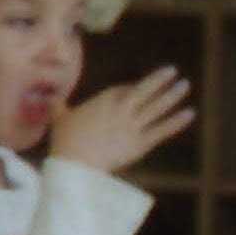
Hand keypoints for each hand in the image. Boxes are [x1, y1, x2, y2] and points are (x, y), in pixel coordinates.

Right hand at [47, 68, 195, 178]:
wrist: (76, 164)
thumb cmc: (65, 141)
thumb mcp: (59, 119)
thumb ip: (57, 107)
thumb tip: (46, 98)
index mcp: (102, 101)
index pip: (122, 90)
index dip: (130, 88)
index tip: (137, 88)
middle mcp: (121, 110)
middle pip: (144, 92)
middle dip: (159, 80)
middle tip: (173, 70)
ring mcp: (133, 126)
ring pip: (156, 107)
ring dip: (172, 95)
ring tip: (184, 85)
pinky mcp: (141, 143)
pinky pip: (162, 130)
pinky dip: (176, 121)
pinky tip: (189, 112)